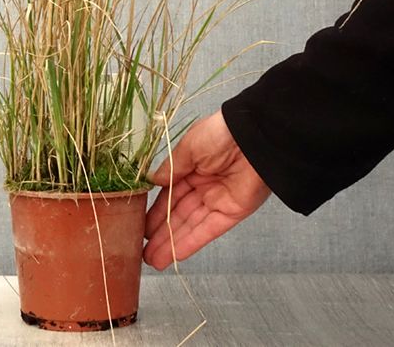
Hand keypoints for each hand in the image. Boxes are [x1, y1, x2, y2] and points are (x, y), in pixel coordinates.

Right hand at [143, 109, 270, 269]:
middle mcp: (203, 186)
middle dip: (160, 233)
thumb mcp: (189, 147)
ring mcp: (217, 201)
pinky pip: (206, 231)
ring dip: (170, 244)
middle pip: (178, 214)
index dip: (155, 211)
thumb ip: (171, 168)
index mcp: (192, 167)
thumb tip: (153, 182)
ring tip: (151, 260)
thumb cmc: (220, 134)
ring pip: (189, 226)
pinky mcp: (231, 213)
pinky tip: (173, 255)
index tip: (139, 225)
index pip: (169, 194)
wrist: (253, 136)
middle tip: (141, 249)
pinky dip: (190, 243)